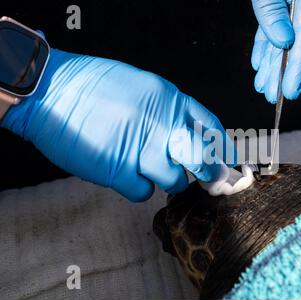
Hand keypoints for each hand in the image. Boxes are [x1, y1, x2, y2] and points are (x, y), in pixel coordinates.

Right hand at [1, 49, 233, 201]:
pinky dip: (137, 187)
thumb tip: (186, 136)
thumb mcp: (143, 87)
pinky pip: (143, 192)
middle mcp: (162, 125)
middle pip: (202, 159)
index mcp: (170, 100)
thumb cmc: (94, 86)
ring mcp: (142, 150)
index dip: (222, 148)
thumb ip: (167, 112)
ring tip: (147, 166)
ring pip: (175, 181)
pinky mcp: (119, 172)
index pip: (211, 127)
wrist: (52, 92)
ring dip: (167, 179)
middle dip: (209, 173)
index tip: (227, 161)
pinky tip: (125, 173)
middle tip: (208, 180)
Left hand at [251, 0, 300, 102]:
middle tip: (272, 96)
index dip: (299, 66)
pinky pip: (270, 25)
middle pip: (294, 41)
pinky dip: (264, 45)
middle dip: (282, 72)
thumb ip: (273, 10)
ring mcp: (288, 1)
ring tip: (262, 86)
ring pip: (280, 37)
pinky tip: (258, 63)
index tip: (291, 91)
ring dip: (271, 63)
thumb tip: (283, 41)